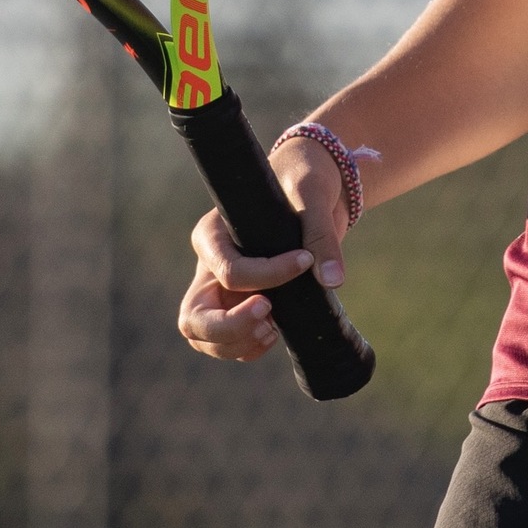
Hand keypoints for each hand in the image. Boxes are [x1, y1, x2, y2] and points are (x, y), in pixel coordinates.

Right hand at [176, 136, 346, 361]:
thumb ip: (322, 234)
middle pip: (195, 317)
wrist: (312, 187)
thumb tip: (332, 280)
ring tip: (274, 328)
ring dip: (238, 343)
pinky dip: (248, 347)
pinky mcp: (238, 305)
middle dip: (229, 328)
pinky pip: (230, 342)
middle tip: (269, 320)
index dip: (267, 276)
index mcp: (213, 233)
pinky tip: (275, 332)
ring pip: (206, 338)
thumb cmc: (303, 179)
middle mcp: (209, 266)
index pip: (229, 270)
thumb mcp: (312, 194)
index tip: (304, 261)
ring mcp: (220, 290)